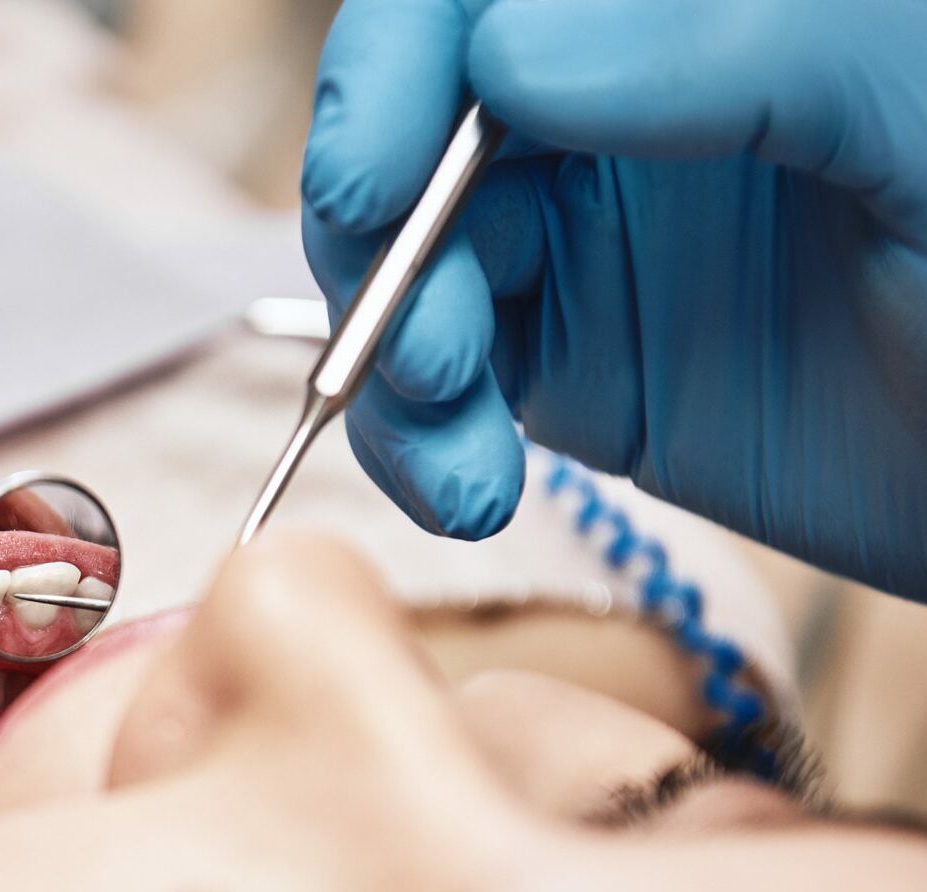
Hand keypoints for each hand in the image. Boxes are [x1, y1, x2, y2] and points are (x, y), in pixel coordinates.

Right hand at [299, 0, 926, 598]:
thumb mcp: (921, 114)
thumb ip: (741, 42)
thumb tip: (511, 52)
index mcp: (696, 10)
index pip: (477, 0)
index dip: (393, 72)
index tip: (370, 179)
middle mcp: (618, 104)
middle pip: (409, 137)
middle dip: (386, 249)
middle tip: (433, 351)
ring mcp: (586, 234)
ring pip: (405, 270)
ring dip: (393, 369)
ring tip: (461, 462)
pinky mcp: (572, 361)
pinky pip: (440, 387)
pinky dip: (420, 443)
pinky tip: (468, 490)